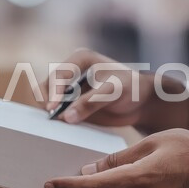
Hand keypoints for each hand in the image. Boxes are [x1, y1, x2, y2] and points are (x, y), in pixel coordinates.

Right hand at [40, 49, 188, 133]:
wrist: (141, 101)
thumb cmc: (130, 88)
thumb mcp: (113, 93)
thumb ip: (90, 102)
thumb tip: (66, 117)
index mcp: (79, 59)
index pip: (59, 74)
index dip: (53, 91)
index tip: (52, 109)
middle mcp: (70, 72)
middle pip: (47, 86)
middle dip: (48, 102)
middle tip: (52, 119)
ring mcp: (68, 88)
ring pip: (48, 100)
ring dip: (51, 113)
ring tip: (57, 126)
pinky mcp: (70, 104)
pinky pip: (57, 112)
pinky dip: (57, 120)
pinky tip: (63, 129)